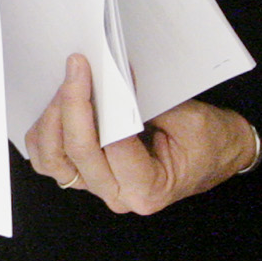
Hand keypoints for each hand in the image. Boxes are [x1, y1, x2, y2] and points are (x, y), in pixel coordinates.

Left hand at [25, 58, 258, 215]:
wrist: (215, 154)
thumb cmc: (207, 143)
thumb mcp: (188, 120)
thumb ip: (146, 105)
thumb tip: (110, 78)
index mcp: (146, 189)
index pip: (108, 146)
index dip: (96, 104)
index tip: (93, 71)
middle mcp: (117, 194)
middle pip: (75, 153)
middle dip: (70, 105)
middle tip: (76, 67)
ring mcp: (97, 186)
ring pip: (52, 159)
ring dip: (53, 119)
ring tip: (67, 84)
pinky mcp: (86, 174)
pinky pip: (50, 158)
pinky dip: (46, 131)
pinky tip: (58, 103)